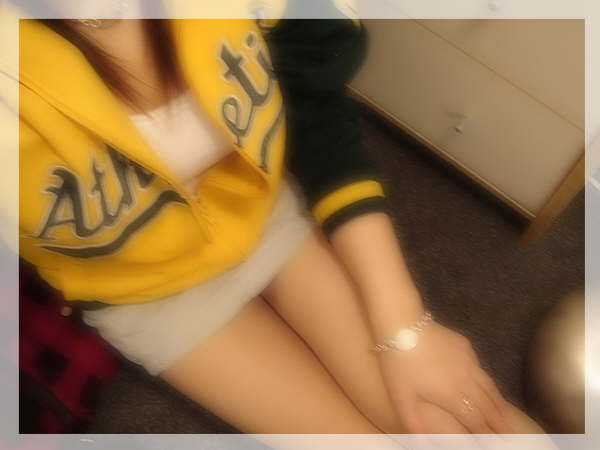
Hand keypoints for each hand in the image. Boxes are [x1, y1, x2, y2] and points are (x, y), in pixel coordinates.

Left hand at [376, 321, 512, 433]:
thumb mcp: (401, 397)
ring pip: (488, 385)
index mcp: (452, 395)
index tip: (495, 444)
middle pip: (488, 405)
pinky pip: (479, 367)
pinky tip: (487, 385)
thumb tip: (423, 446)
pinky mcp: (464, 346)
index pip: (475, 420)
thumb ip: (414, 424)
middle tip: (509, 435)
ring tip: (505, 416)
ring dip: (498, 403)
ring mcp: (468, 360)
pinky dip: (486, 381)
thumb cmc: (398, 363)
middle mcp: (466, 379)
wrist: (402, 324)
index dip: (486, 434)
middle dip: (499, 423)